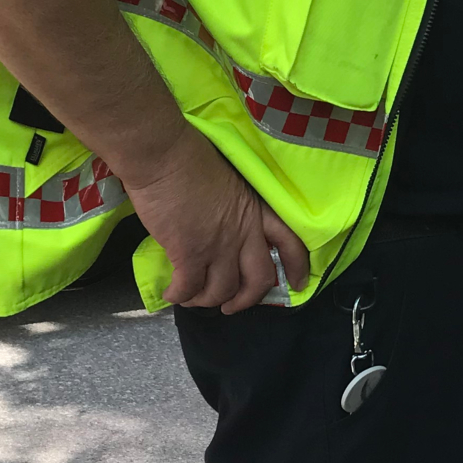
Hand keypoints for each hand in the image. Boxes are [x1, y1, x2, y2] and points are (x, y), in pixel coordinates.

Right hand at [118, 130, 310, 313]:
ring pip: (222, 290)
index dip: (296, 267)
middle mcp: (244, 232)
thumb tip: (223, 228)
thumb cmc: (192, 159)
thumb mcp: (231, 183)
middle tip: (231, 306)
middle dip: (246, 300)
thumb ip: (235, 210)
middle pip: (258, 280)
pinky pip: (189, 288)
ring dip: (207, 300)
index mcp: (257, 211)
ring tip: (194, 298)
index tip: (296, 284)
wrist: (165, 156)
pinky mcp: (189, 254)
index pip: (290, 243)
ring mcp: (219, 245)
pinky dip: (180, 296)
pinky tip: (172, 293)